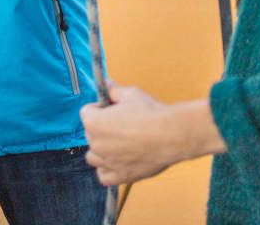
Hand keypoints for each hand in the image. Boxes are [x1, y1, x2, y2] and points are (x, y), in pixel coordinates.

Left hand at [81, 80, 224, 184]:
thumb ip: (113, 90)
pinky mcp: (120, 176)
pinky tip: (118, 161)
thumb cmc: (151, 113)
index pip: (86, 112)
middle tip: (122, 124)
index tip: (113, 108)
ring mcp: (107, 162)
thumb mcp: (130, 94)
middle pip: (90, 134)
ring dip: (102, 150)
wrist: (173, 135)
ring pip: (93, 156)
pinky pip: (103, 176)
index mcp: (93, 122)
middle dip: (101, 128)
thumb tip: (106, 83)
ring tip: (119, 143)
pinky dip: (108, 170)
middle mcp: (96, 143)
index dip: (100, 108)